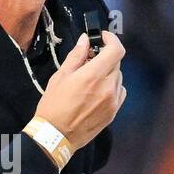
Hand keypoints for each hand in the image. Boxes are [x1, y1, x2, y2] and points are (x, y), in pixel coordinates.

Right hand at [32, 30, 125, 151]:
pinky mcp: (113, 112)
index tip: (102, 38)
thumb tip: (86, 40)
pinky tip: (99, 91)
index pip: (116, 50)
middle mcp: (108, 87)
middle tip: (90, 59)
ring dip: (108, 72)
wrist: (56, 135)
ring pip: (118, 77)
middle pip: (117, 62)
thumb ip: (76, 56)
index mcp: (94, 75)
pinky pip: (119, 92)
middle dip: (105, 56)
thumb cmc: (54, 105)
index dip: (111, 40)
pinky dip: (112, 87)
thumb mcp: (60, 76)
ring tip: (92, 78)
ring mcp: (113, 101)